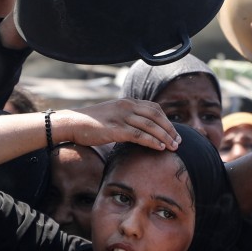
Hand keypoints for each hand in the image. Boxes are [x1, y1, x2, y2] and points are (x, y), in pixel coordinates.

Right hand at [58, 99, 181, 150]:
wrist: (72, 123)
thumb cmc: (90, 123)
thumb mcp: (111, 116)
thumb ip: (125, 119)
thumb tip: (137, 131)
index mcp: (127, 102)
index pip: (154, 108)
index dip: (167, 120)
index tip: (174, 132)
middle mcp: (127, 106)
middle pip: (156, 116)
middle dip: (170, 129)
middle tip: (179, 141)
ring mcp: (121, 116)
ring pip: (150, 125)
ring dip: (165, 136)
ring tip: (174, 146)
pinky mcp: (116, 129)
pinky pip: (139, 135)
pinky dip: (152, 141)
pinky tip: (160, 147)